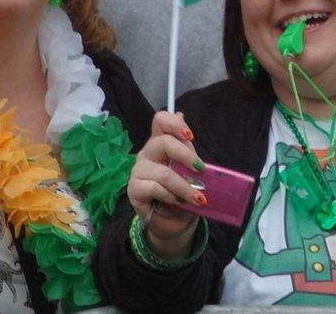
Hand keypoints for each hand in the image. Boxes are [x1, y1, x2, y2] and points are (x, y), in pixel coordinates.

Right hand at [127, 111, 205, 258]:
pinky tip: (179, 203)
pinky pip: (155, 189)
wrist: (173, 221)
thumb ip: (186, 146)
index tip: (190, 136)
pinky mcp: (134, 189)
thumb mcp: (188, 169)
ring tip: (198, 198)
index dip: (174, 123)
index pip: (160, 120)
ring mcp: (138, 170)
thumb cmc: (181, 191)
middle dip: (186, 156)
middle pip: (162, 142)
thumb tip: (181, 113)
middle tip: (202, 170)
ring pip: (164, 173)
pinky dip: (172, 197)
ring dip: (185, 187)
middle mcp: (147, 153)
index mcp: (160, 143)